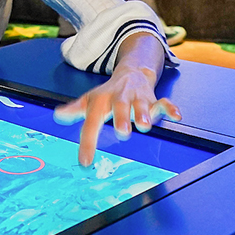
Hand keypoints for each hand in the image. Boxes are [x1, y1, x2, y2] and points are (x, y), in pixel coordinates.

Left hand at [54, 69, 180, 165]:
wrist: (131, 73)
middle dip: (122, 118)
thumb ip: (76, 109)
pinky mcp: (154, 100)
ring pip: (142, 104)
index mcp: (102, 101)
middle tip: (123, 132)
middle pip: (120, 106)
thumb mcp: (90, 101)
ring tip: (144, 125)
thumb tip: (58, 115)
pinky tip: (177, 115)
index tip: (85, 162)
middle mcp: (120, 98)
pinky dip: (170, 108)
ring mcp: (138, 98)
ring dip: (144, 113)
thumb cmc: (109, 94)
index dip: (88, 142)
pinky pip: (164, 102)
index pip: (92, 122)